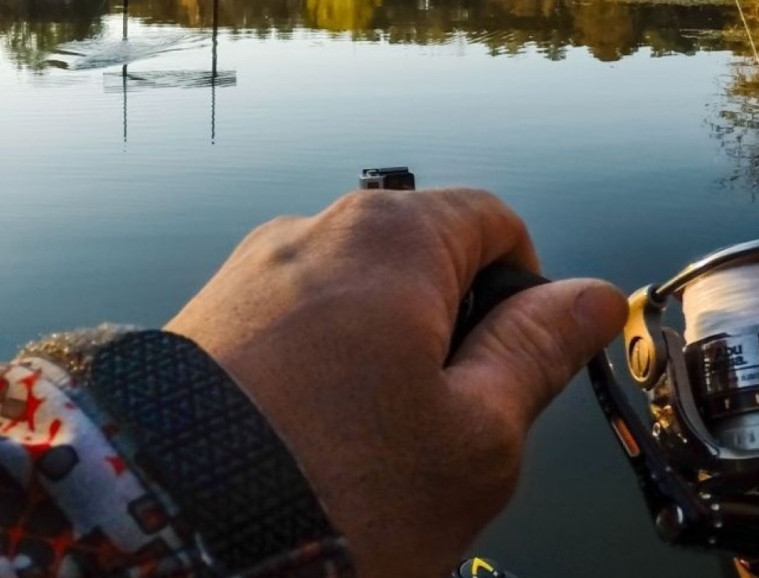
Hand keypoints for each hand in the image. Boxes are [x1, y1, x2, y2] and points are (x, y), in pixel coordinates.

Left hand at [167, 188, 625, 577]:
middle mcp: (313, 229)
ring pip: (356, 303)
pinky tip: (307, 451)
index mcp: (393, 235)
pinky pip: (291, 332)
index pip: (496, 222)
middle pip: (422, 261)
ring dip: (380, 365)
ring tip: (364, 458)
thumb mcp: (476, 435)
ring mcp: (248, 273)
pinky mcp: (201, 322)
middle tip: (442, 435)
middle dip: (448, 338)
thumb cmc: (338, 489)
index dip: (527, 293)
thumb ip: (538, 352)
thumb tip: (593, 297)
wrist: (164, 536)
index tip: (517, 373)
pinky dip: (317, 381)